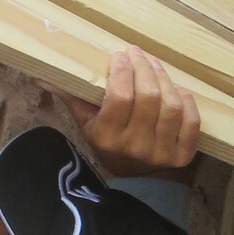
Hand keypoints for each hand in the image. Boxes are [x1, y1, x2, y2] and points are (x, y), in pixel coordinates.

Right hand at [69, 47, 199, 174]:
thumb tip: (42, 74)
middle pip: (148, 96)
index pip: (120, 97)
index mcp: (107, 137)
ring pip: (170, 105)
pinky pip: (191, 121)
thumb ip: (71, 96)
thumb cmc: (108, 144)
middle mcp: (135, 146)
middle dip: (143, 67)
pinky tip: (177, 90)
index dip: (122, 71)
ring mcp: (162, 152)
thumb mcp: (86, 124)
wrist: (135, 180)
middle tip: (138, 54)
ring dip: (164, 79)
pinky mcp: (183, 155)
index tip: (120, 56)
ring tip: (155, 67)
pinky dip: (187, 101)